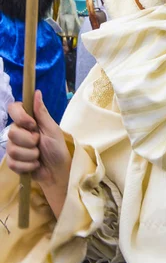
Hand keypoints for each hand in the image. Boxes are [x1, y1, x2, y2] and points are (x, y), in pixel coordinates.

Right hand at [7, 90, 70, 217]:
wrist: (57, 169)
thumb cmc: (57, 147)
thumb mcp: (52, 129)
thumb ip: (42, 112)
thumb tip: (37, 92)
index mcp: (28, 121)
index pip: (13, 109)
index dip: (20, 116)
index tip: (32, 124)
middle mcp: (18, 132)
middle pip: (12, 132)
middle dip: (30, 141)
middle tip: (40, 143)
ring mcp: (14, 147)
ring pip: (13, 150)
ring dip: (31, 155)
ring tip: (39, 155)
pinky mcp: (13, 162)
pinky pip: (14, 163)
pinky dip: (28, 166)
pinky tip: (35, 164)